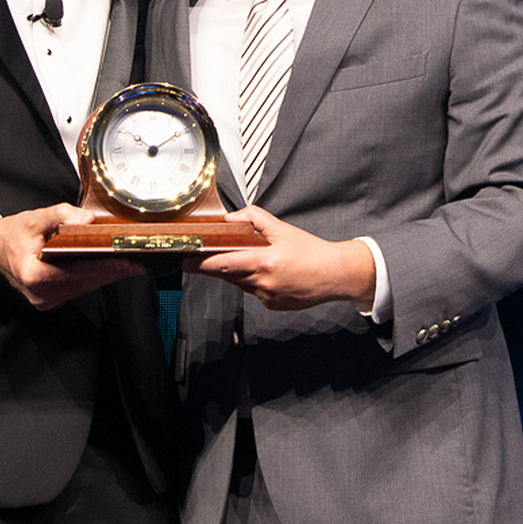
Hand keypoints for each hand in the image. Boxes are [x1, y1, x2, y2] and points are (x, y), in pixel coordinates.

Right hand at [0, 203, 145, 310]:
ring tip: (130, 266)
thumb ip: (61, 215)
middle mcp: (40, 293)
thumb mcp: (34, 219)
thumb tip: (86, 219)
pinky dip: (95, 279)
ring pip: (84, 288)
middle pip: (84, 282)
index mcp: (33, 276)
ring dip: (107, 277)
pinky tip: (111, 271)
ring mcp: (46, 299)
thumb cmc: (12, 236)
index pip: (75, 271)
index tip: (122, 260)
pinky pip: (79, 289)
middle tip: (136, 263)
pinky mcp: (51, 299)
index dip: (101, 265)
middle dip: (111, 272)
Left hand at [185, 205, 376, 311]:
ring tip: (254, 260)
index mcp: (265, 262)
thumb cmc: (313, 253)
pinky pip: (253, 292)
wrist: (335, 275)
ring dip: (238, 272)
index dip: (202, 264)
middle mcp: (264, 283)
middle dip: (217, 266)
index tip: (187, 261)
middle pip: (228, 275)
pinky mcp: (272, 305)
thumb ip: (255, 219)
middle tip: (207, 258)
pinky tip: (269, 273)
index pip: (224, 264)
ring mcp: (267, 297)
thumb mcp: (283, 229)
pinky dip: (254, 282)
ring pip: (240, 284)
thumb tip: (232, 218)